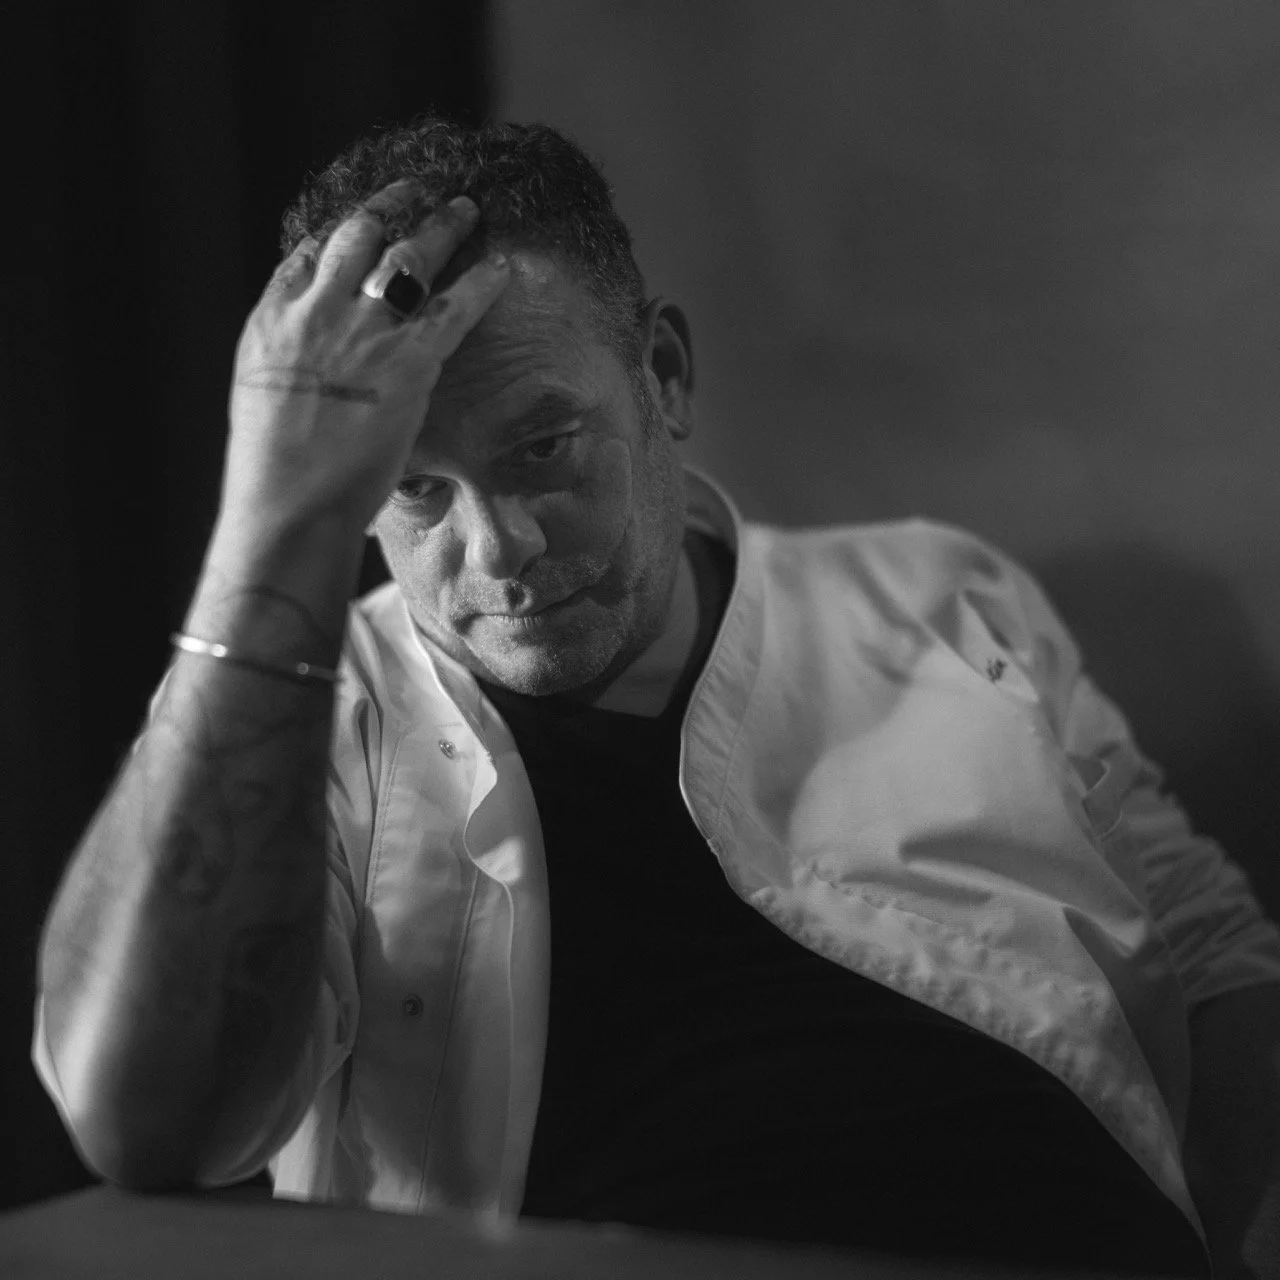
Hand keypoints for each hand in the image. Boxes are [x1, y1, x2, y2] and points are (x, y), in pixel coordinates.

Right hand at [222, 178, 509, 532]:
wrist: (286, 504)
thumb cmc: (272, 474)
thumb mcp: (263, 403)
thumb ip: (293, 370)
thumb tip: (314, 375)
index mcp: (273, 321)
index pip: (309, 255)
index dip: (339, 233)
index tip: (361, 222)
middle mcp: (317, 312)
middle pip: (359, 236)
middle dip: (391, 206)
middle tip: (417, 189)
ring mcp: (364, 332)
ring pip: (408, 255)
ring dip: (440, 225)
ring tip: (465, 207)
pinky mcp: (409, 362)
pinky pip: (455, 307)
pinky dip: (481, 282)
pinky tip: (502, 266)